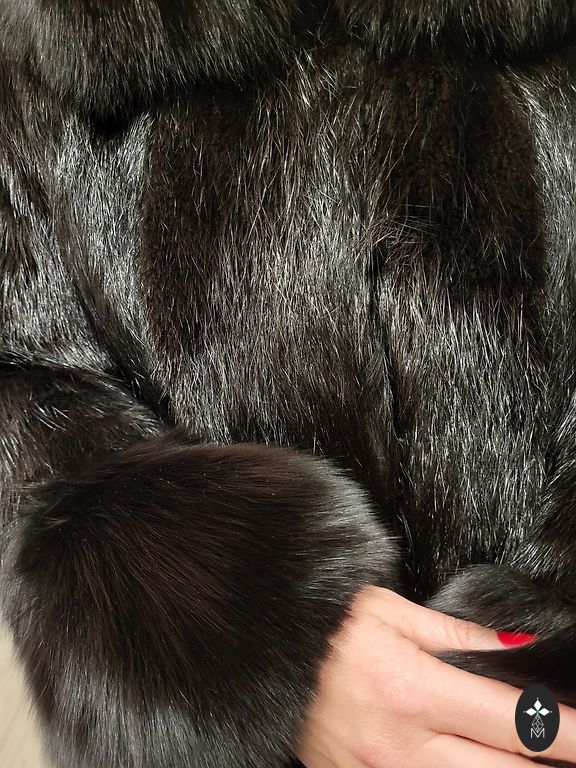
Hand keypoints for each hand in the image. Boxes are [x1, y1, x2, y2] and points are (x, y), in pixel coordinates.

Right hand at [295, 586, 575, 766]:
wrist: (259, 663)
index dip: (564, 733)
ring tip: (526, 761)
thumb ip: (452, 632)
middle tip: (568, 751)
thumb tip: (510, 642)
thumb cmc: (321, 628)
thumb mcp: (384, 611)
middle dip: (546, 765)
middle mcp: (401, 744)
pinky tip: (468, 763)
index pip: (511, 719)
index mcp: (410, 688)